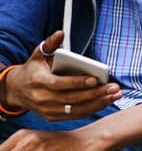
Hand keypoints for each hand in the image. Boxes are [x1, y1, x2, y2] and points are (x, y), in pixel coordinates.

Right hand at [2, 31, 120, 120]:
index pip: (60, 84)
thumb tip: (60, 33)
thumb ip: (50, 44)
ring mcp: (48, 110)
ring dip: (98, 103)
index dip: (77, 83)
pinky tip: (105, 102)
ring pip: (77, 109)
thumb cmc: (33, 70)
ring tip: (114, 96)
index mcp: (38, 81)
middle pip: (73, 98)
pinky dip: (92, 109)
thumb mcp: (38, 55)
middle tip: (114, 88)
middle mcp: (42, 98)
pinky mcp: (53, 117)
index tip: (95, 79)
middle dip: (95, 94)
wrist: (18, 90)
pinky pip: (76, 115)